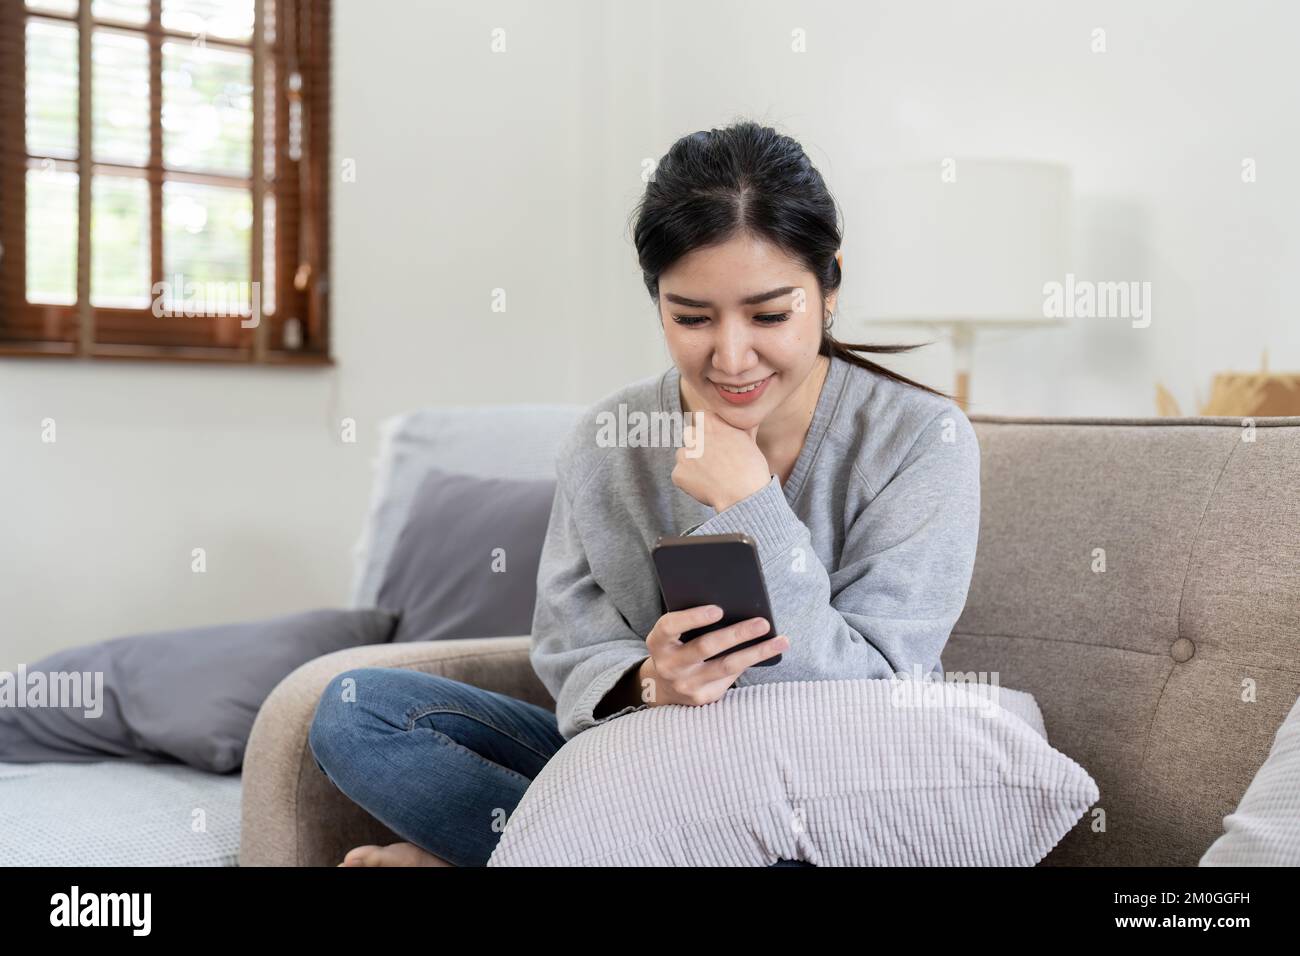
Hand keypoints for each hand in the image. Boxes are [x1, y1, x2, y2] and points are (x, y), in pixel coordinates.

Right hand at [640, 604, 788, 707]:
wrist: (665, 686)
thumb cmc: (677, 646)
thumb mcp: (674, 633)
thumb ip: (691, 621)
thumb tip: (733, 605)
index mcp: (657, 642)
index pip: (671, 626)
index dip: (693, 617)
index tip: (719, 609)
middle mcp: (669, 666)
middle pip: (706, 647)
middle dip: (737, 634)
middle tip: (763, 622)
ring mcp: (686, 685)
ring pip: (727, 666)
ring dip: (757, 652)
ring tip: (781, 640)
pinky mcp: (704, 697)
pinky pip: (732, 677)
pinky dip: (751, 661)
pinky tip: (769, 652)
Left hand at [673, 410, 770, 511]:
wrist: (743, 494)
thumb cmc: (751, 469)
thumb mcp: (749, 440)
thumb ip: (740, 428)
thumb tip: (749, 418)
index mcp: (713, 424)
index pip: (701, 417)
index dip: (708, 430)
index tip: (715, 441)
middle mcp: (696, 436)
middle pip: (690, 435)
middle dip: (697, 446)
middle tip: (712, 461)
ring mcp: (684, 454)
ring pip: (683, 455)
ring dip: (692, 464)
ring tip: (711, 476)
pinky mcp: (678, 473)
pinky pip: (679, 475)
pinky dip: (688, 482)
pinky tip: (705, 487)